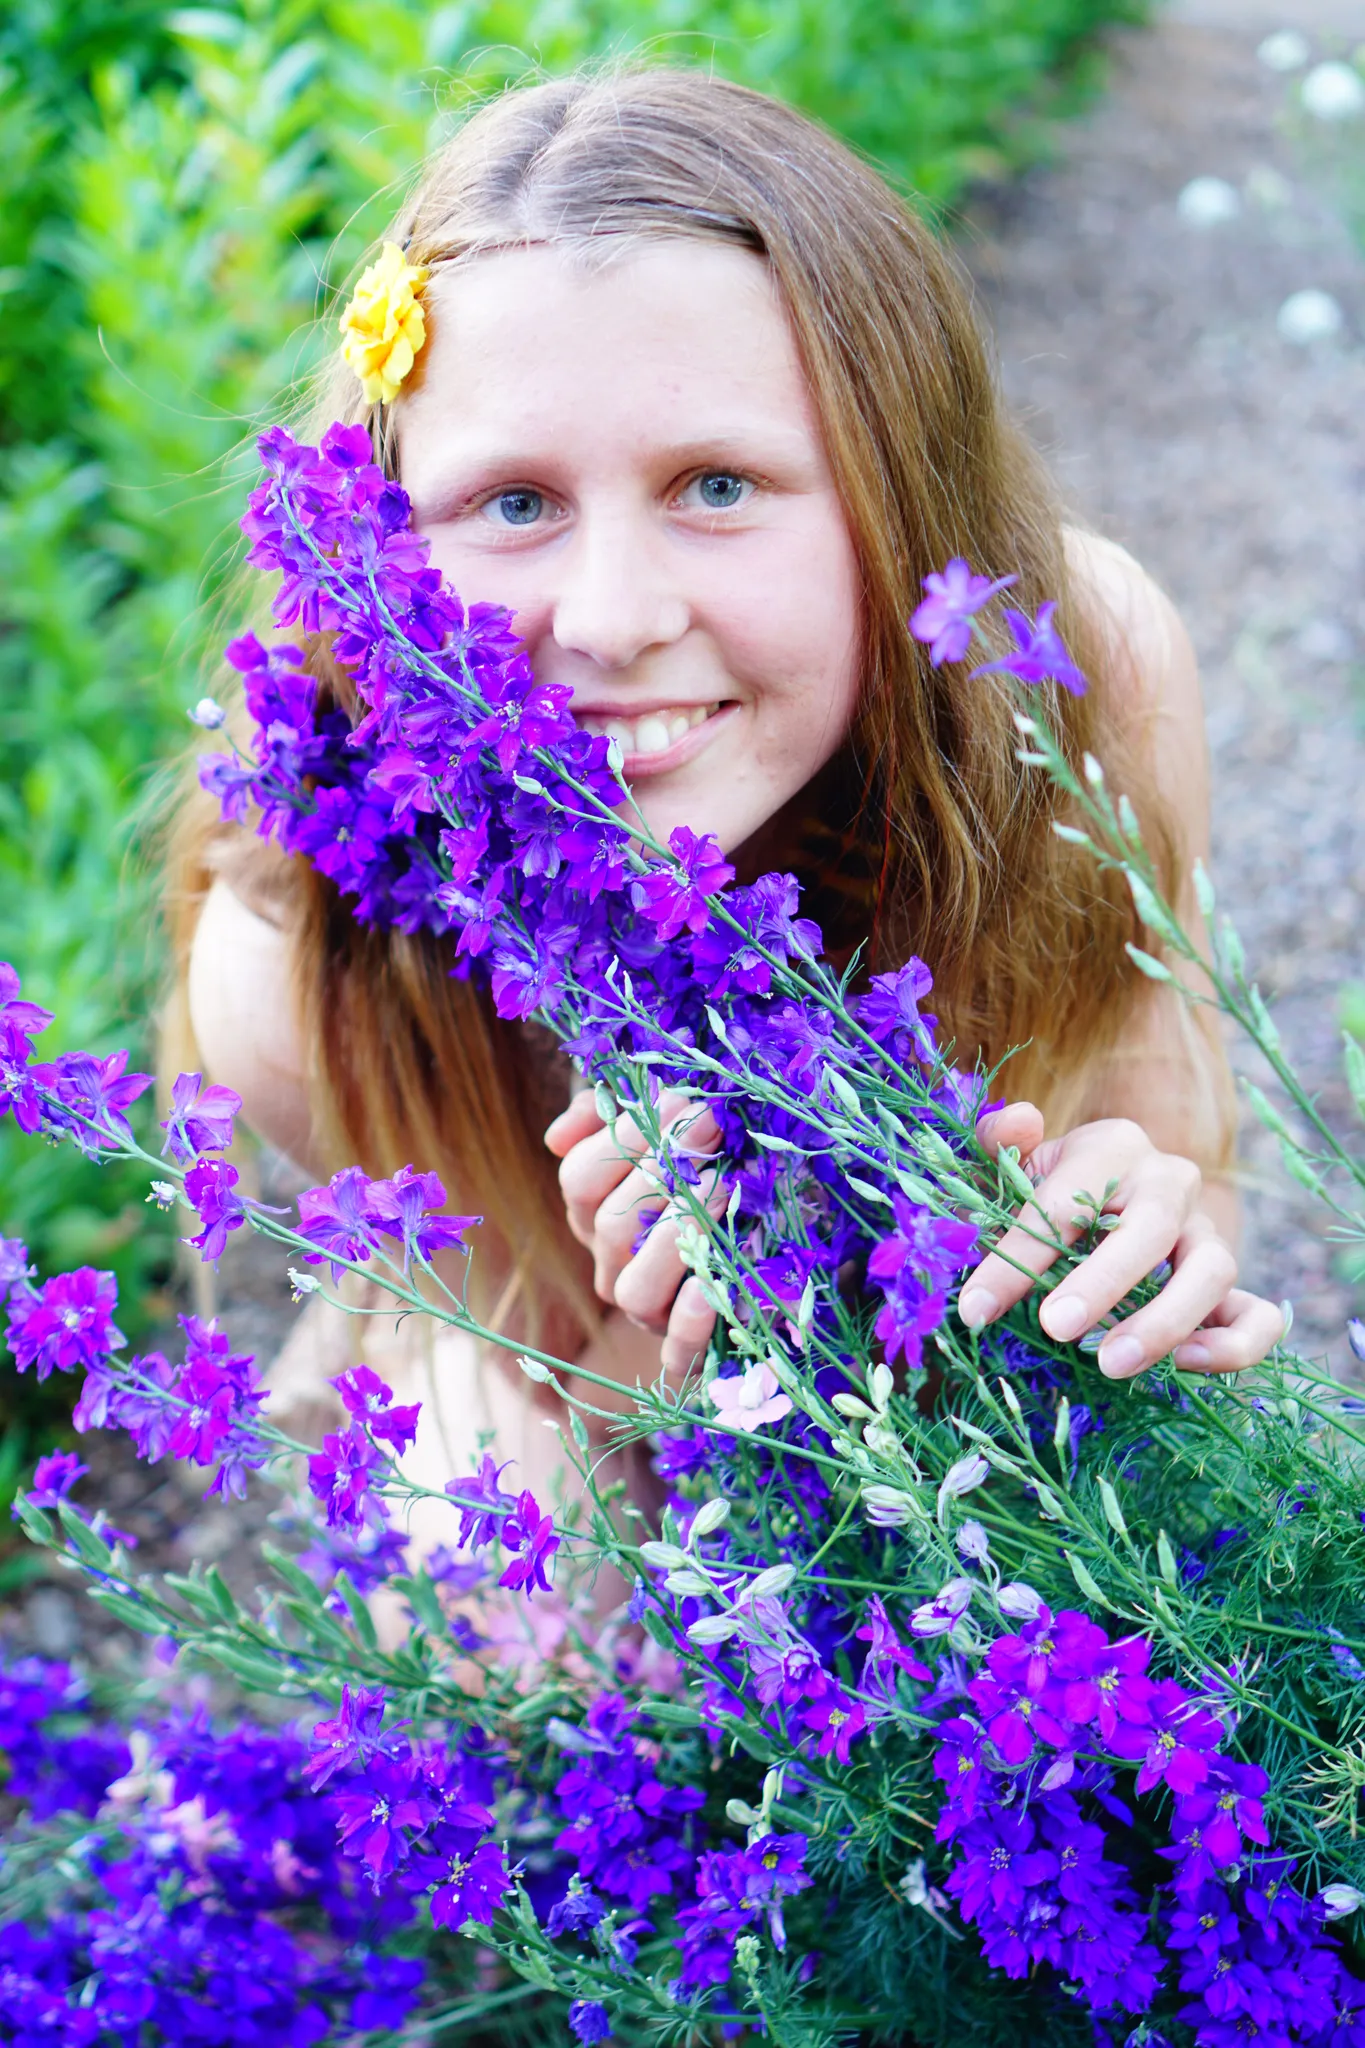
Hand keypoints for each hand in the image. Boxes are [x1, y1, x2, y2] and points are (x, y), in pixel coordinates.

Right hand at [544, 1090, 722, 1374]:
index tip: (681, 1100)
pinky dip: (690, 1320)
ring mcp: (646, 1312)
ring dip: (676, 1236)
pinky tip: (711, 1286)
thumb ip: (602, 1122)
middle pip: (611, 1227)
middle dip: (663, 1171)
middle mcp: (611, 1266)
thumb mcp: (652, 1139)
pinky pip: (677, 1349)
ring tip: (720, 1187)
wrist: (748, 1259)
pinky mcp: (686, 1350)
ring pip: (635, 1289)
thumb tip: (557, 1137)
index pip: (579, 1179)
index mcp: (593, 1215)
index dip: (624, 1136)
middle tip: (711, 1128)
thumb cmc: (697, 1180)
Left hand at [963, 1102, 1283, 1378]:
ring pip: (1213, 1271)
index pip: (1064, 1203)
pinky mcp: (1231, 1286)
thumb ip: (1002, 1143)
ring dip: (1164, 1321)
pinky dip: (1234, 1343)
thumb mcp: (1018, 1165)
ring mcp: (1206, 1234)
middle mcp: (1170, 1183)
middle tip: (1055, 1328)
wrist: (1107, 1202)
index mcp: (1112, 1148)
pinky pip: (1255, 1316)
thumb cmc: (1050, 1192)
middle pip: (1150, 1229)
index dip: (1018, 1258)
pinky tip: (1185, 1365)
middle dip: (1103, 1282)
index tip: (975, 1309)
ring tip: (1110, 1363)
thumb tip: (1017, 1121)